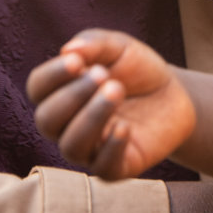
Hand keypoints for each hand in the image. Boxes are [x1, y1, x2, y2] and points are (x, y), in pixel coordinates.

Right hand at [26, 28, 195, 178]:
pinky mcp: (115, 167)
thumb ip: (93, 44)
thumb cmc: (137, 69)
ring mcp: (90, 149)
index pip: (38, 88)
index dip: (52, 76)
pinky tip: (125, 127)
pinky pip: (103, 168)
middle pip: (47, 120)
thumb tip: (67, 50)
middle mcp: (67, 125)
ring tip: (116, 91)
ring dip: (91, 118)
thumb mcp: (119, 47)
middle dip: (72, 96)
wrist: (173, 93)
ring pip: (71, 146)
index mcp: (61, 92)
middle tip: (102, 75)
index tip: (76, 62)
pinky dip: (111, 148)